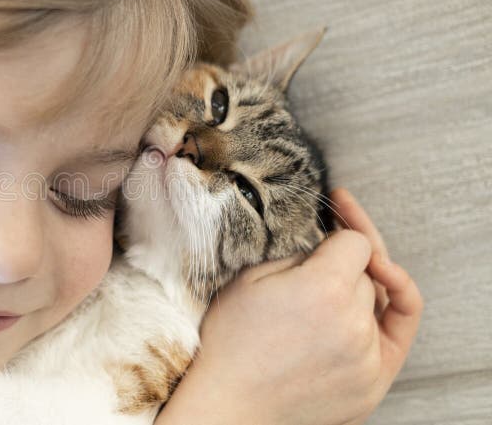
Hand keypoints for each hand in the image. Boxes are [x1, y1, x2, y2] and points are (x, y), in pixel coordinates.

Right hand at [155, 188, 422, 424]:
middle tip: (317, 260)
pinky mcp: (374, 383)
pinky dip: (396, 304)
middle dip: (341, 264)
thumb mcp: (251, 278)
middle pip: (366, 272)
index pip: (354, 241)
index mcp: (323, 289)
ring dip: (357, 291)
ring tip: (328, 287)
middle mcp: (354, 323)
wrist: (229, 403)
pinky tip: (388, 280)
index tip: (324, 225)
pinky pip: (399, 331)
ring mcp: (367, 357)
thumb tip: (326, 240)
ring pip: (375, 301)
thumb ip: (298, 252)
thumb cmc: (231, 341)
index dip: (337, 229)